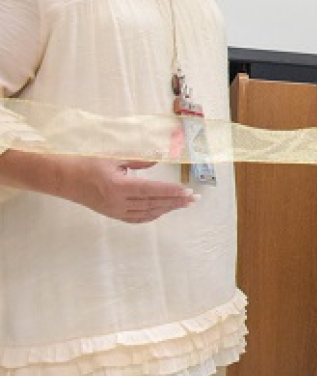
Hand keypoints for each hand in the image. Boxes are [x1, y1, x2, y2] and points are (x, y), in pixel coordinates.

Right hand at [68, 158, 194, 222]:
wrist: (63, 178)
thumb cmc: (87, 163)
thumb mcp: (114, 157)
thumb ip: (138, 159)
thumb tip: (160, 157)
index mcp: (118, 186)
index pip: (151, 190)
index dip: (170, 191)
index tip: (186, 190)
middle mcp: (118, 201)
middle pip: (153, 203)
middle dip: (175, 201)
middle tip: (194, 199)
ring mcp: (115, 211)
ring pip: (147, 212)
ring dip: (167, 208)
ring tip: (184, 204)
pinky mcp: (112, 214)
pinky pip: (137, 218)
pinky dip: (153, 215)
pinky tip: (164, 211)